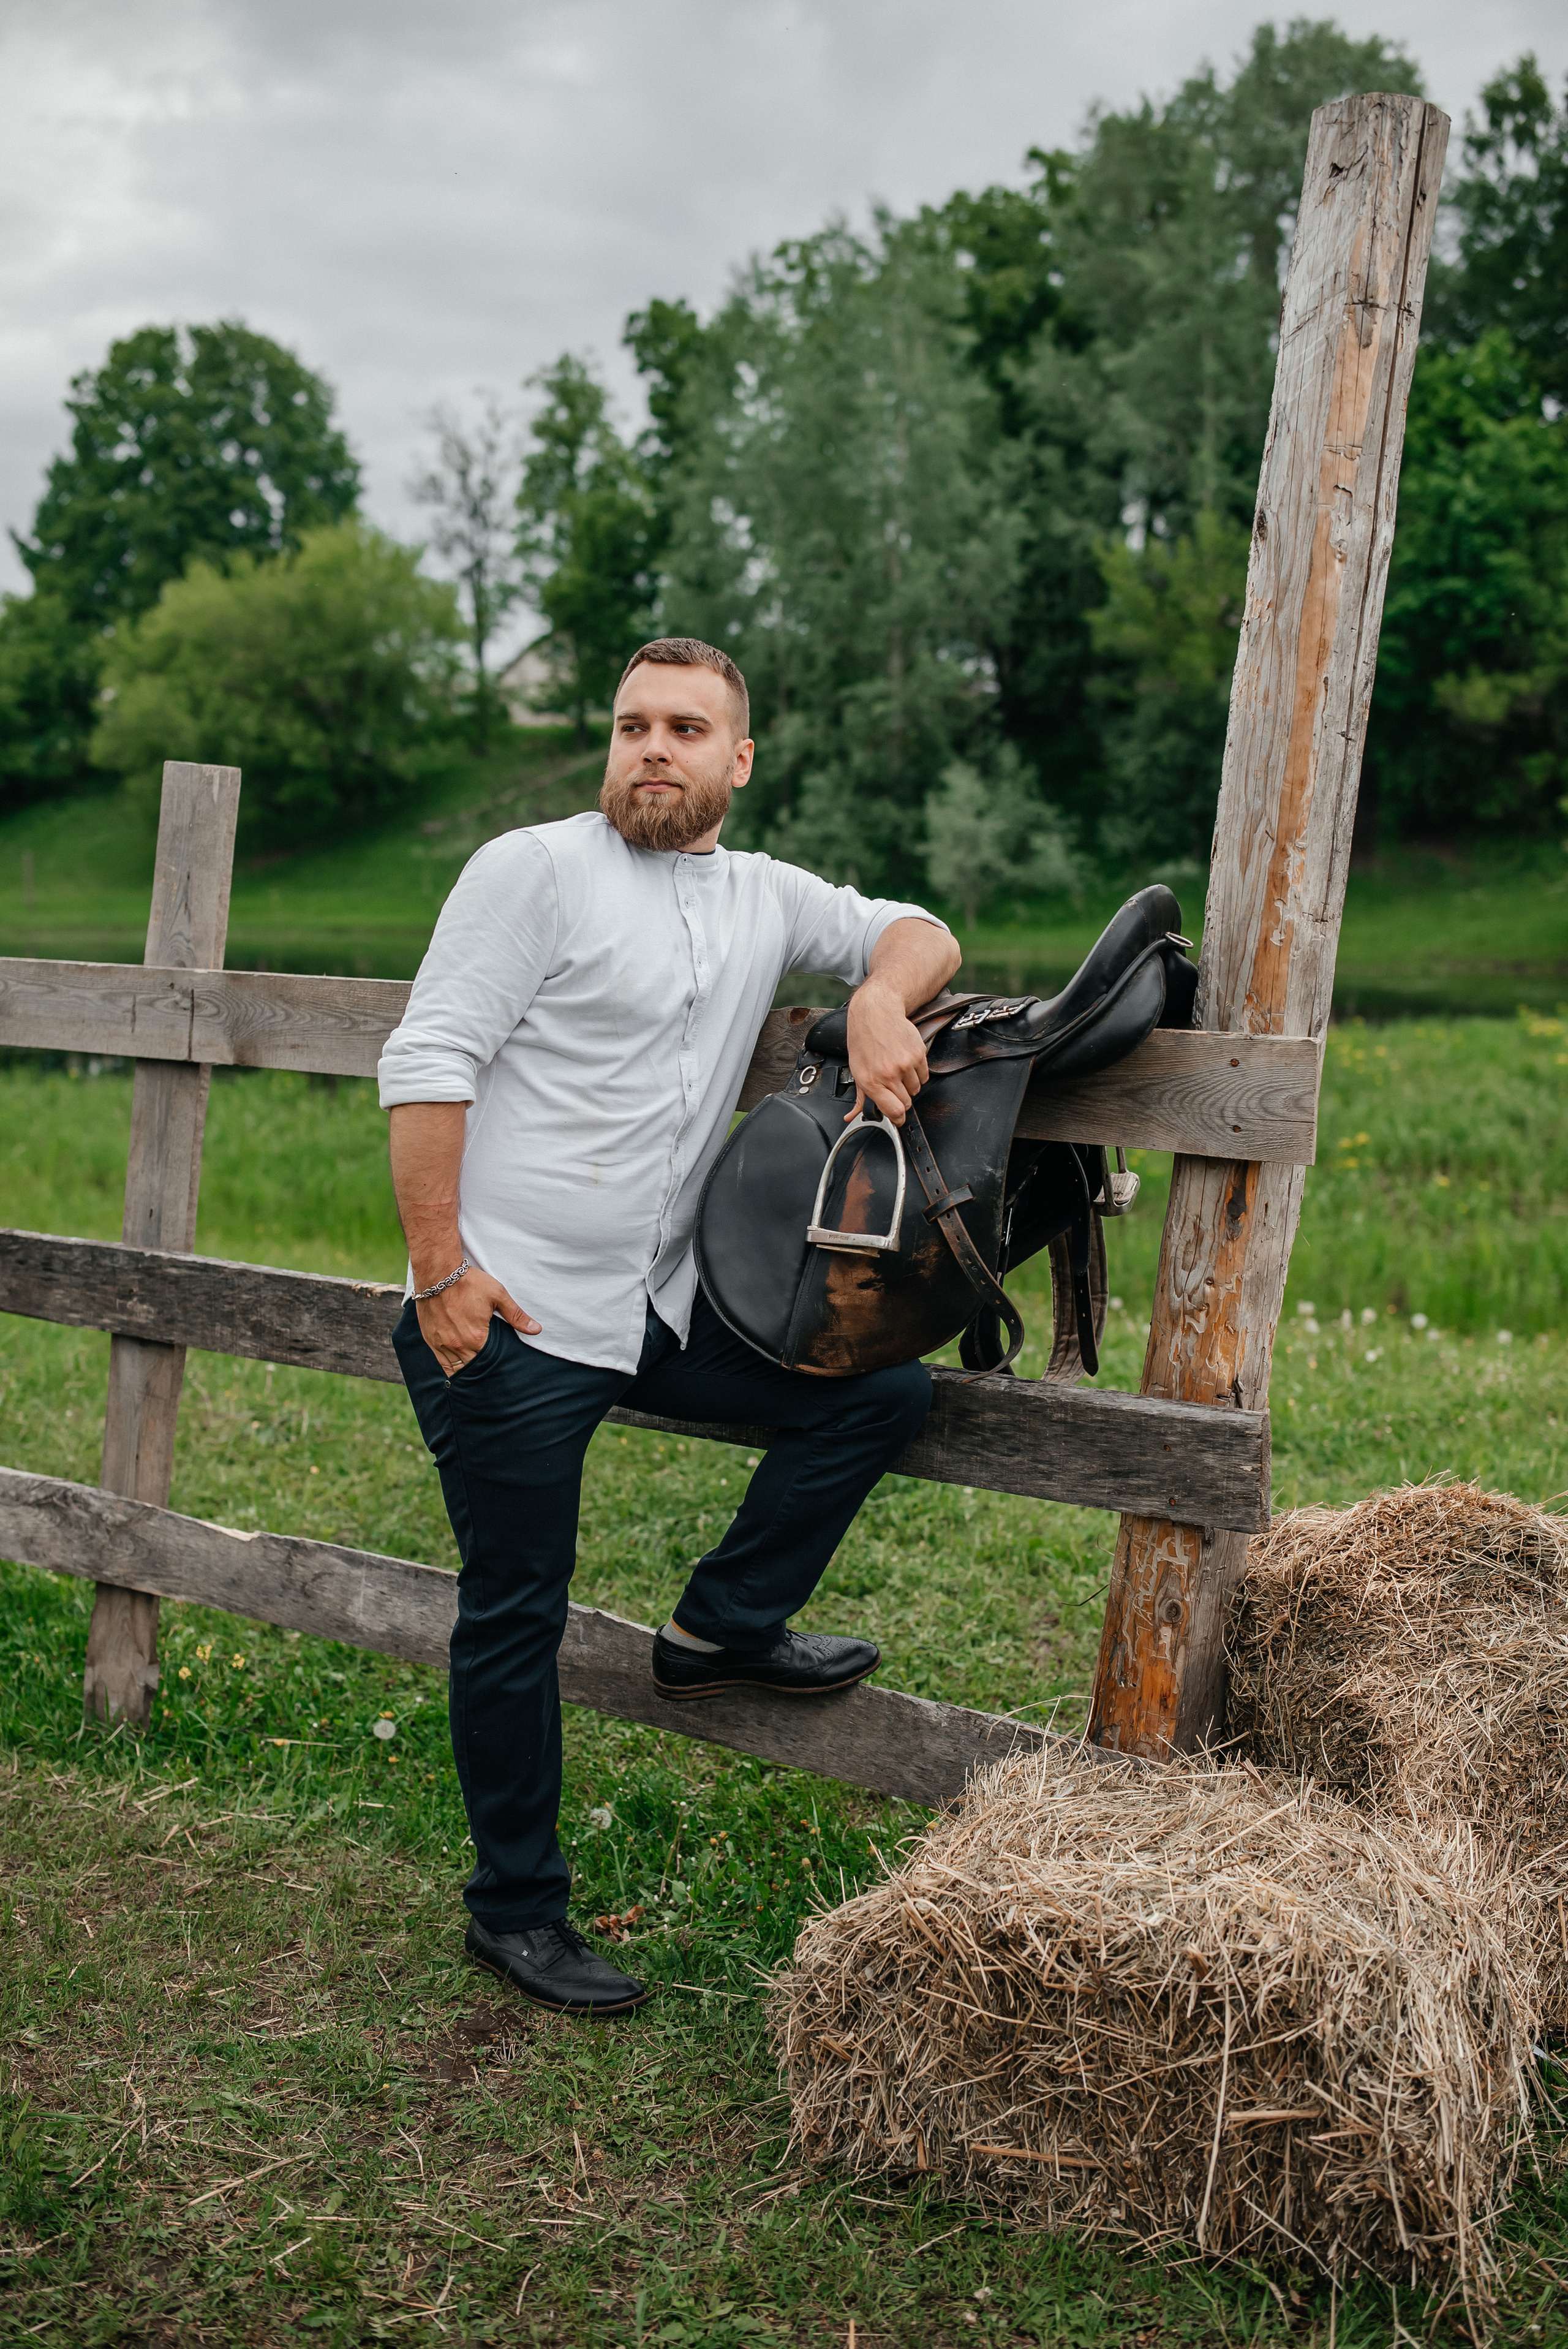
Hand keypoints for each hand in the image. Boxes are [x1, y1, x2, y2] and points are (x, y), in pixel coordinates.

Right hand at [415, 1262, 538, 1376]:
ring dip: (466, 1373)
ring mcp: (442, 1344)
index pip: (489, 1362)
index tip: (502, 1369)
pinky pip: (441, 1363)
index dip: (496, 1366)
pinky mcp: (430, 1340)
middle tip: (491, 1375)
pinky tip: (458, 1371)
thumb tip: (536, 1329)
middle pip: (473, 1368)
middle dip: (482, 1371)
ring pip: (456, 1369)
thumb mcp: (497, 1295)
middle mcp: (458, 1345)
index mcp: (476, 1338)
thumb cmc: (468, 1282)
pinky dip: (450, 1368)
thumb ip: (516, 1315)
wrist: (437, 1273)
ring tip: (476, 1375)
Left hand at [845, 975, 929, 1125]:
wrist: (876, 1013)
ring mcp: (905, 1065)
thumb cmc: (863, 1040)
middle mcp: (889, 1074)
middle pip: (906, 1102)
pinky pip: (924, 1075)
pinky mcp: (918, 1054)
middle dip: (901, 1098)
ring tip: (898, 1069)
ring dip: (909, 1084)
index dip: (898, 1118)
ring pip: (916, 1088)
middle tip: (894, 1086)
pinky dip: (918, 1072)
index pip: (894, 1111)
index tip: (899, 1118)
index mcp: (871, 1081)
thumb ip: (859, 1097)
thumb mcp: (856, 1069)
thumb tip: (851, 1117)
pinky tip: (906, 1061)